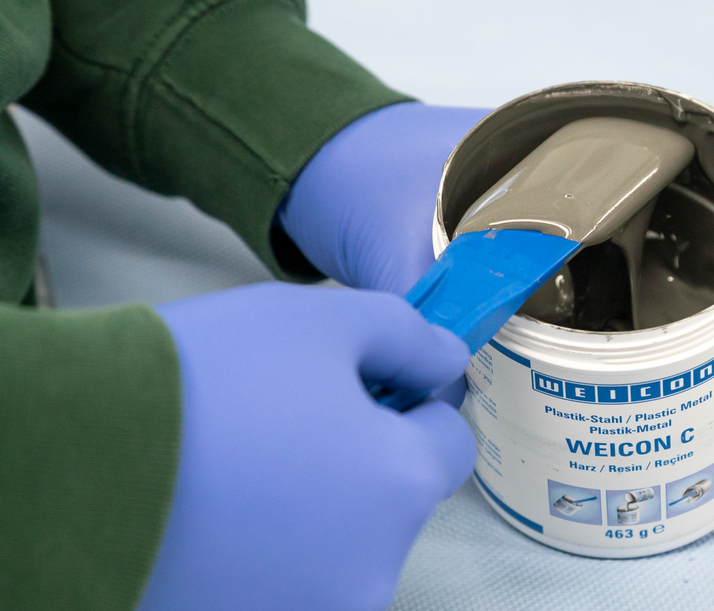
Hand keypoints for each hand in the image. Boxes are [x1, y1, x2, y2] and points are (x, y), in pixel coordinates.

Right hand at [138, 283, 473, 610]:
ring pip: (340, 538)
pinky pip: (284, 572)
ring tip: (240, 458)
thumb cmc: (207, 377)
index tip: (366, 383)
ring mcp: (307, 610)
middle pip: (394, 497)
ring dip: (313, 500)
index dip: (412, 402)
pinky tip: (216, 501)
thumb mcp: (324, 321)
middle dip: (360, 453)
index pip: (449, 443)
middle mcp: (370, 570)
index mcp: (400, 488)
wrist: (73, 448)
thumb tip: (443, 362)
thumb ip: (408, 336)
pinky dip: (266, 542)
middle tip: (288, 414)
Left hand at [279, 102, 713, 353]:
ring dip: (676, 307)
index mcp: (559, 157)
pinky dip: (617, 315)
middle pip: (679, 230)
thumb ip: (418, 306)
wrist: (323, 155)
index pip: (684, 193)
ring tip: (712, 364)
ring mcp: (554, 217)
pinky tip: (626, 361)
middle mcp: (571, 183)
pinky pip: (593, 280)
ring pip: (641, 259)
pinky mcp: (528, 248)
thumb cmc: (362, 175)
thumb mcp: (392, 235)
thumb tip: (451, 388)